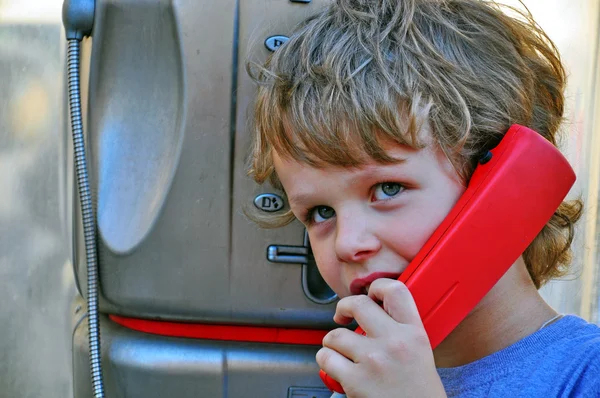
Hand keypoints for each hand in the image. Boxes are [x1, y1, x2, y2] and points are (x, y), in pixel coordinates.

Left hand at [316, 279, 446, 397]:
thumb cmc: (419, 394)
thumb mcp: (420, 353)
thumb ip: (401, 331)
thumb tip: (375, 312)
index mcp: (414, 333)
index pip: (395, 290)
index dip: (376, 287)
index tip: (368, 295)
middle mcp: (394, 342)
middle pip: (357, 304)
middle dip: (343, 308)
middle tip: (342, 316)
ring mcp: (373, 360)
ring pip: (335, 334)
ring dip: (331, 342)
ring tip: (338, 350)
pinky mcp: (355, 380)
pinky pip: (326, 358)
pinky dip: (326, 361)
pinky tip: (335, 367)